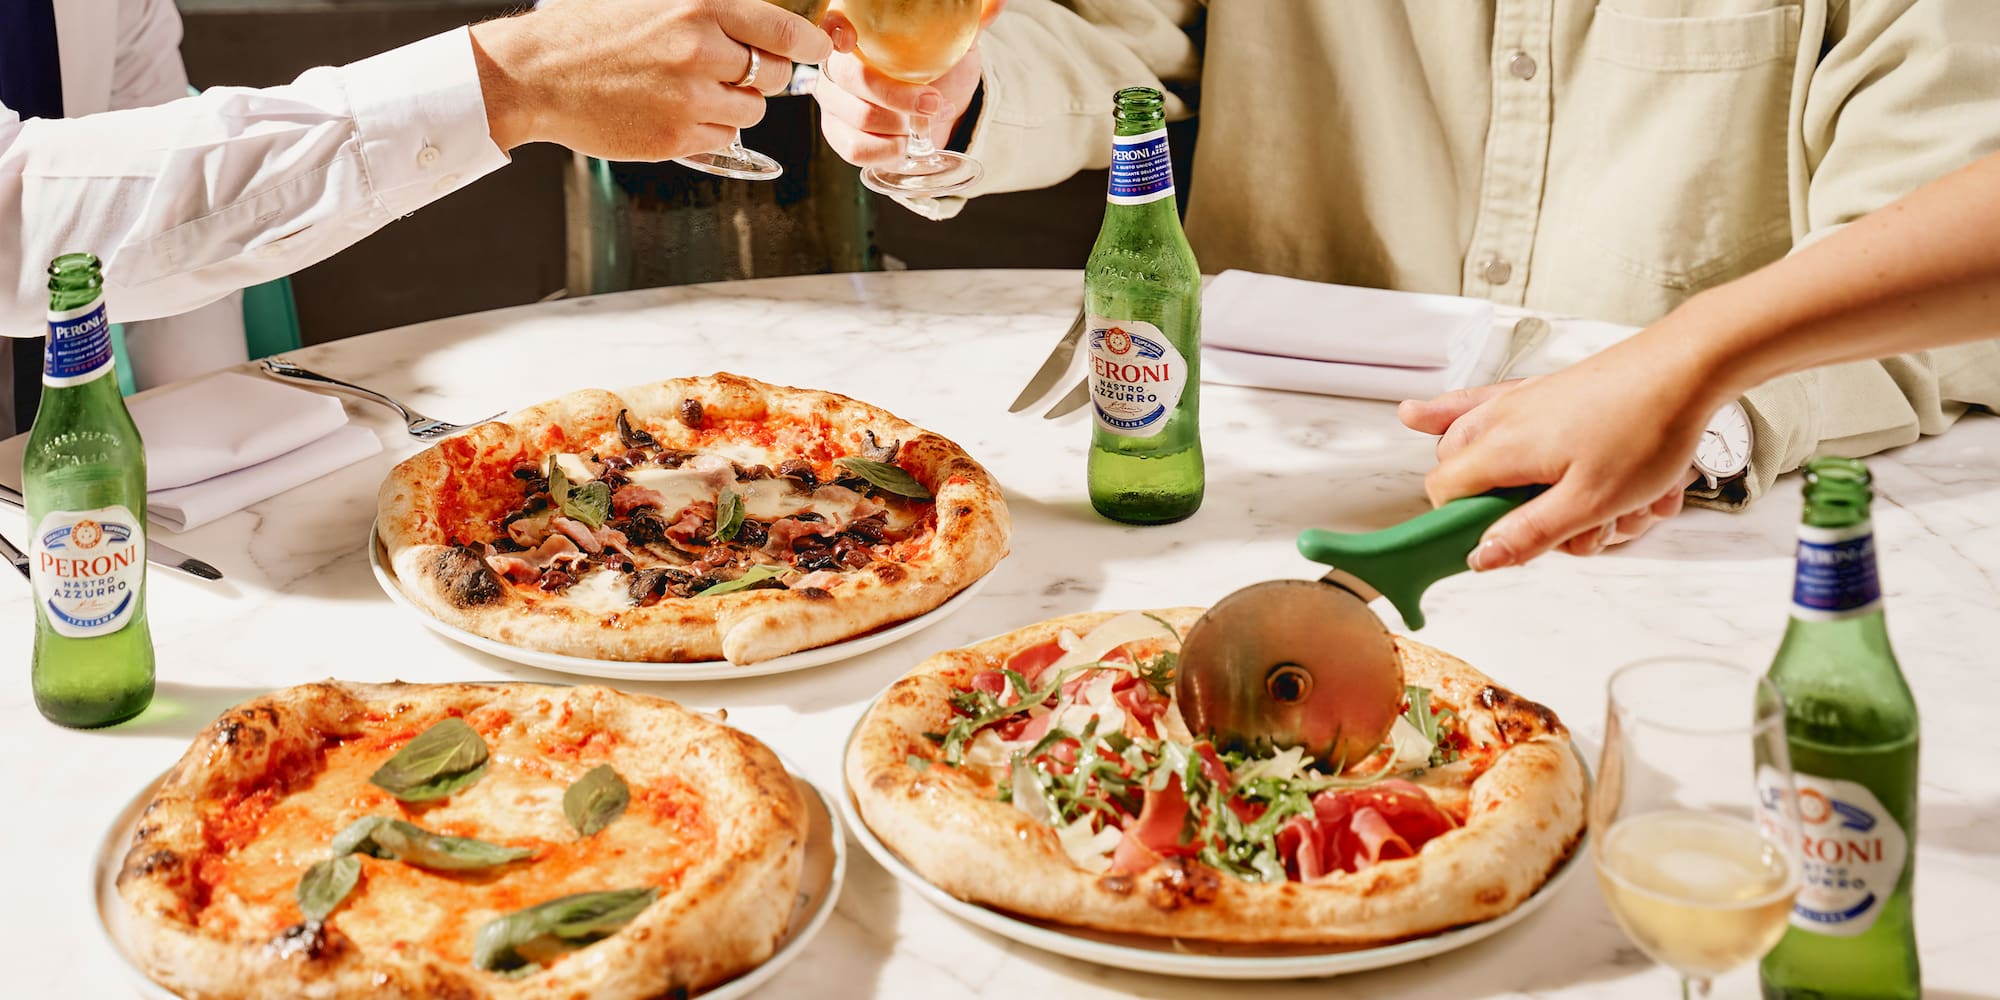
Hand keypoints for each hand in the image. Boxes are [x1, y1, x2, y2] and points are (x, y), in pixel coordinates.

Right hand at [471, 0, 832, 160]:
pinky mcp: (676, 137)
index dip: (810, 43)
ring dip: (735, 104)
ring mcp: (689, 98)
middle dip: (763, 74)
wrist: (536, 73)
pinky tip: (675, 112)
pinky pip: (723, 138)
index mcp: (698, 6)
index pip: (784, 30)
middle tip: (733, 70)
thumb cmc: (590, 30)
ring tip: (692, 90)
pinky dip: (710, 129)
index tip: (818, 48)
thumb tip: (758, 24)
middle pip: (773, 74)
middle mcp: (700, 50)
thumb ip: (708, 9)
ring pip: (751, 111)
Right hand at [814, 1, 1000, 166]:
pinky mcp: (838, 135)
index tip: (851, 39)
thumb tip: (995, 4)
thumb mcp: (957, 44)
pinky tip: (904, 143)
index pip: (832, 26)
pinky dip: (886, 150)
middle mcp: (838, 64)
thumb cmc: (942, 69)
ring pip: (856, 116)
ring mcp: (834, 101)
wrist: (943, 110)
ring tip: (923, 123)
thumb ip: (966, 23)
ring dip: (899, 125)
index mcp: (859, 33)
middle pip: (851, 78)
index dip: (835, 31)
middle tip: (934, 102)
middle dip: (897, 95)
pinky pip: (854, 148)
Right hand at [1396, 336, 1729, 569]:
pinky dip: (1457, 414)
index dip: (1465, 524)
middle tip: (1557, 525)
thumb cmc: (1647, 428)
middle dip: (1502, 506)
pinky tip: (1419, 416)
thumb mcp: (1590, 503)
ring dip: (1526, 483)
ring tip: (1588, 497)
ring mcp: (1520, 402)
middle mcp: (1500, 419)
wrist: (1687, 368)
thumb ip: (1529, 533)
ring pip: (1487, 451)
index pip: (1444, 493)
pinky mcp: (1544, 392)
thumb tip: (1480, 557)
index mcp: (1502, 447)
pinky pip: (1488, 408)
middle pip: (1459, 472)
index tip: (1505, 544)